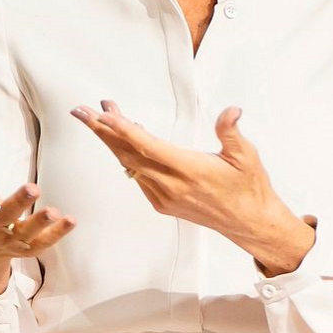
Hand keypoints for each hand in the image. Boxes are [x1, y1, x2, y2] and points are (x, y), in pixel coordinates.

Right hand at [0, 105, 75, 301]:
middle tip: (34, 188)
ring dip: (40, 222)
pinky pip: (42, 243)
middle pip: (4, 214)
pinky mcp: (25, 247)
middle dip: (18, 203)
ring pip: (25, 233)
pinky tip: (71, 220)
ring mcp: (9, 237)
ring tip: (55, 211)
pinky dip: (57, 234)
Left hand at [70, 100, 314, 274]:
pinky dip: (127, 156)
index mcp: (190, 170)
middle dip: (103, 130)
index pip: (147, 146)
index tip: (103, 114)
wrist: (250, 223)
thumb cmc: (249, 187)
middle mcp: (172, 185)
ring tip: (99, 117)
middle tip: (82, 110)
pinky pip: (138, 177)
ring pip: (130, 165)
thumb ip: (231, 131)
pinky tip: (123, 139)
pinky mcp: (163, 203)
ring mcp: (165, 197)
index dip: (123, 129)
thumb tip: (231, 110)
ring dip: (112, 140)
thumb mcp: (246, 156)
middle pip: (128, 154)